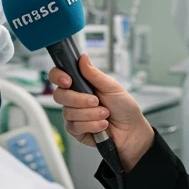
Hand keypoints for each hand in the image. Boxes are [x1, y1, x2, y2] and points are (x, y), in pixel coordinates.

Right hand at [49, 54, 154, 170]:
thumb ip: (95, 74)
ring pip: (69, 112)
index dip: (58, 77)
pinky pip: (75, 126)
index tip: (68, 81)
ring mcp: (73, 115)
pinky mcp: (75, 130)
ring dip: (91, 114)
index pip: (58, 76)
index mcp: (80, 84)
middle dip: (79, 99)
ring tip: (105, 114)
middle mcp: (73, 99)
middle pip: (59, 95)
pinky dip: (92, 125)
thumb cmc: (123, 106)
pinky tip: (102, 125)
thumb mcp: (112, 87)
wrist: (131, 129)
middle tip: (96, 101)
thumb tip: (82, 58)